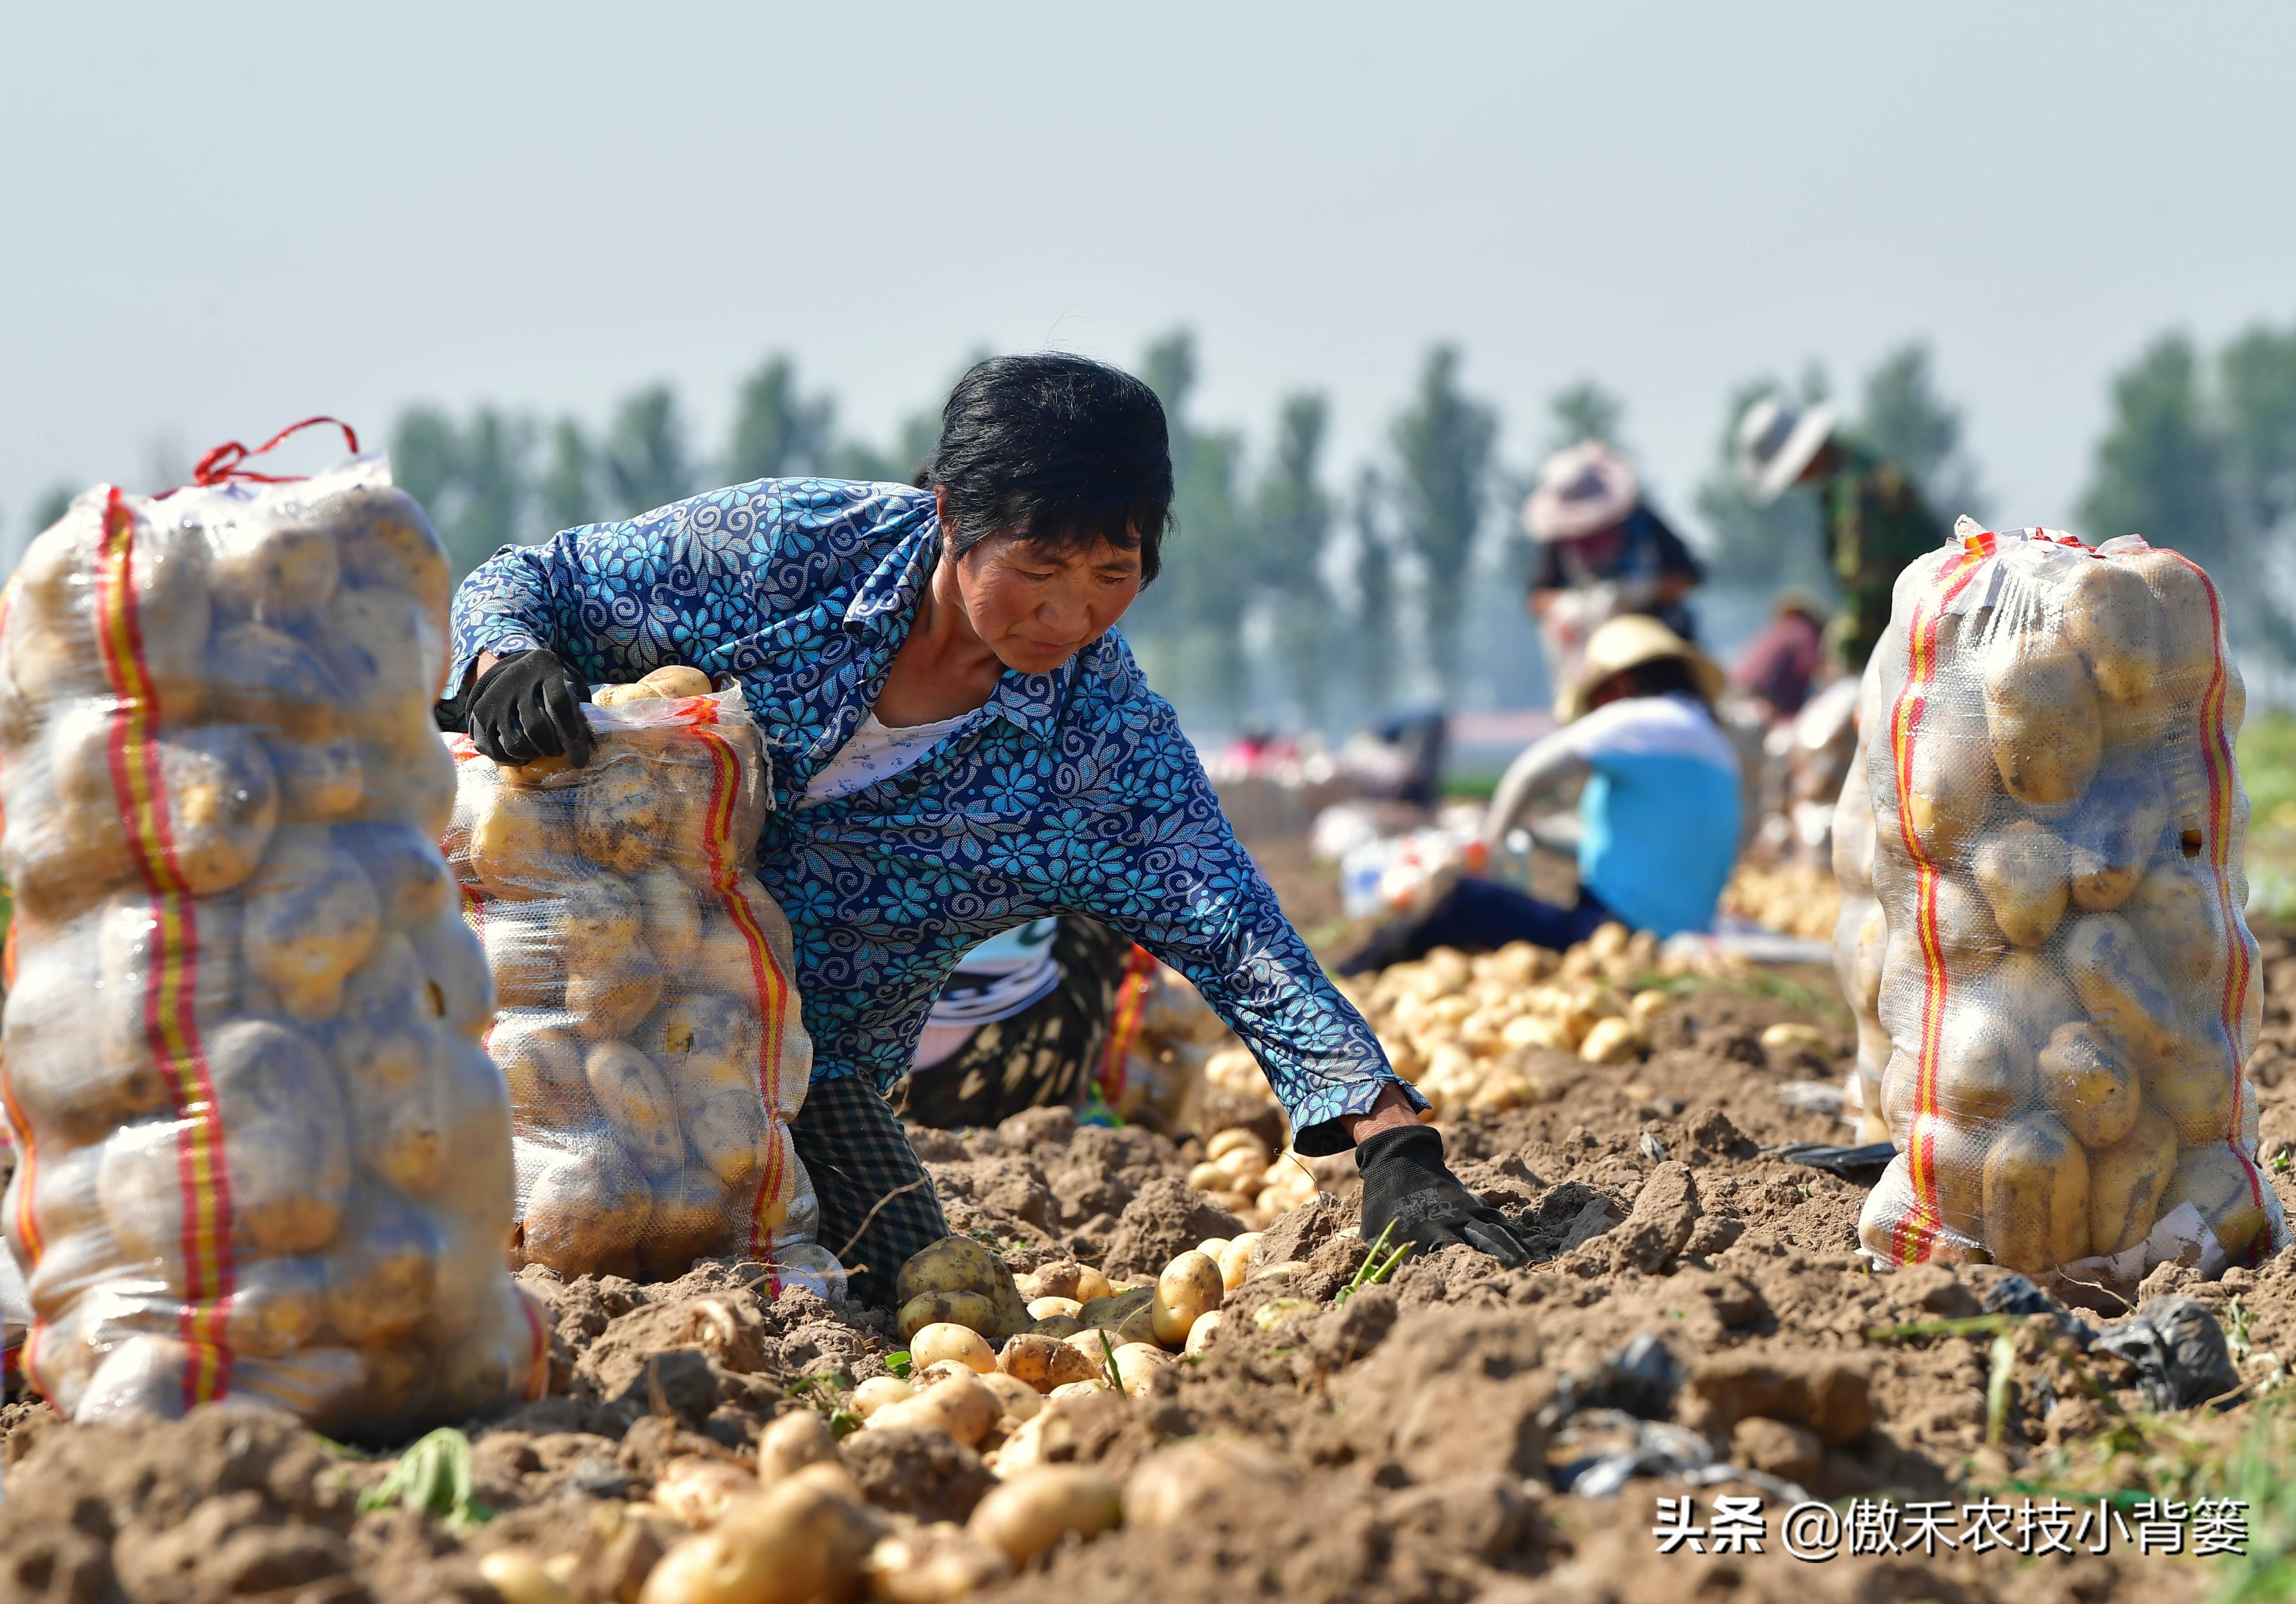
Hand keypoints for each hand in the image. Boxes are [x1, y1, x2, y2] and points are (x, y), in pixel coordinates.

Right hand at [467, 649, 593, 767]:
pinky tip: (524, 753)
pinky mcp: (480, 713)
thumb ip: (581, 708)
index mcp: (546, 668)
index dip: (572, 737)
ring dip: (533, 754)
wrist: (517, 670)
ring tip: (541, 749)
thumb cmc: (553, 683)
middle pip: (536, 727)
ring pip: (515, 743)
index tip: (580, 761)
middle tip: (558, 752)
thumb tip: (590, 744)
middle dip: (552, 748)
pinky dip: (513, 759)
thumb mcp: (571, 684)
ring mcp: (495, 697)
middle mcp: (517, 679)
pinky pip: (496, 750)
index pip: (560, 704)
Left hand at [1355, 1124, 1531, 1268]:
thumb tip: (1383, 1284)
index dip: (1469, 1274)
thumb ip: (1382, 1259)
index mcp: (1427, 1232)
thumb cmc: (1382, 1203)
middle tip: (1521, 1279)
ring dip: (1515, 1248)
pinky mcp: (1472, 1201)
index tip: (1482, 1290)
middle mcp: (1452, 1221)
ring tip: (1530, 1266)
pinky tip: (1524, 1246)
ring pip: (1497, 1230)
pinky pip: (1497, 1218)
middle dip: (1504, 1261)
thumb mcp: (1374, 1232)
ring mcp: (1466, 1209)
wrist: (1398, 1160)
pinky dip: (1512, 1232)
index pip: (1453, 1259)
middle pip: (1486, 1243)